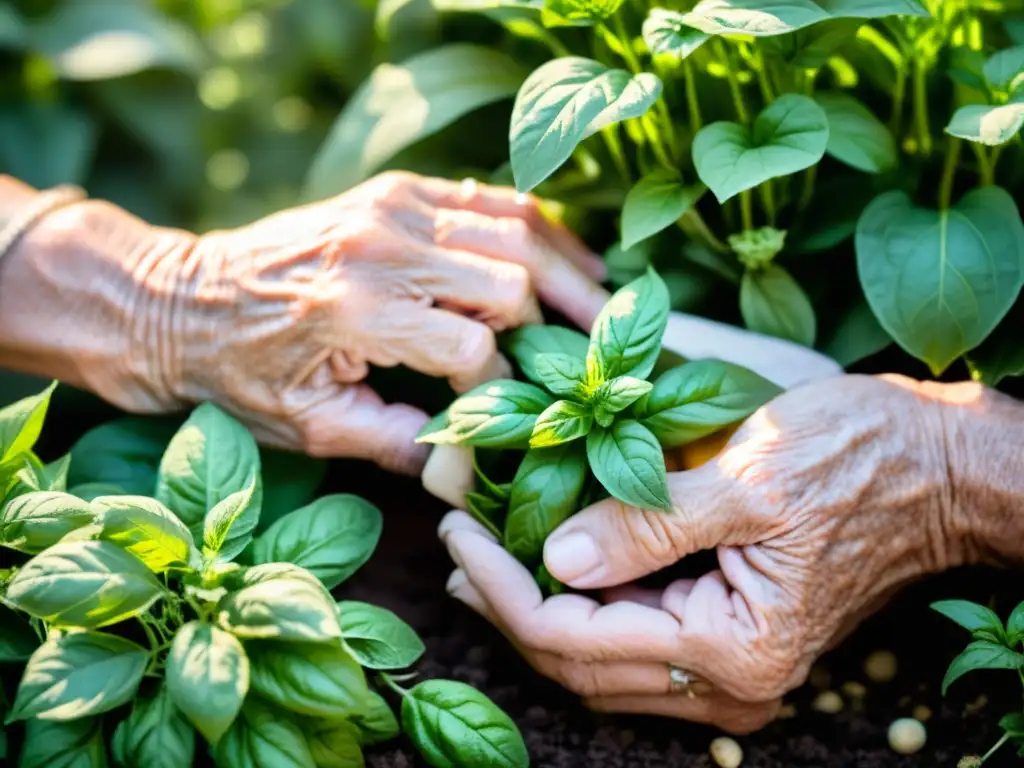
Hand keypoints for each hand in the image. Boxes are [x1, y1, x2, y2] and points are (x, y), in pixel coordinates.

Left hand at [0, 173, 606, 472]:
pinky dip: (538, 226)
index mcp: (357, 313)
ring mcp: (392, 206)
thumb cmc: (240, 374)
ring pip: (515, 227)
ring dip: (567, 268)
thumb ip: (396, 446)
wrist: (182, 301)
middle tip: (587, 361)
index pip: (473, 350)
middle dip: (556, 326)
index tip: (515, 411)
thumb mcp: (310, 428)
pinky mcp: (397, 190)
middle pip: (513, 278)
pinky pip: (490, 197)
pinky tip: (568, 256)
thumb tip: (471, 470)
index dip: (505, 388)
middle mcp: (382, 248)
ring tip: (603, 306)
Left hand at [439, 373, 976, 732]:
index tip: (455, 531)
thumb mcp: (747, 481)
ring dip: (535, 609)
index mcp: (733, 650)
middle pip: (577, 663)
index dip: (502, 587)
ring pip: (598, 662)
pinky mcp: (733, 641)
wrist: (933, 469)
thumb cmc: (854, 460)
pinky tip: (550, 568)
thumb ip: (648, 526)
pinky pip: (634, 643)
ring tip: (479, 559)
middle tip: (452, 545)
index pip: (574, 638)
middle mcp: (730, 681)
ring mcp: (732, 669)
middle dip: (504, 602)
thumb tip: (557, 558)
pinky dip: (581, 607)